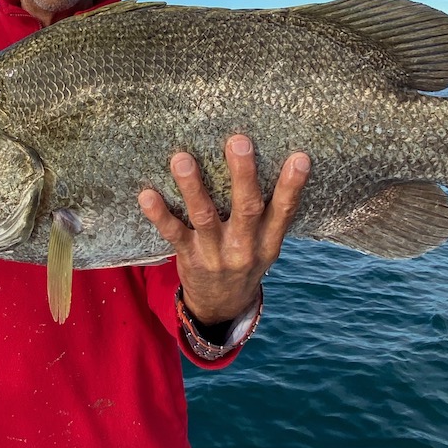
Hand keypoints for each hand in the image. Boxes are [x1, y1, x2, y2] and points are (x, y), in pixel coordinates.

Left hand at [138, 135, 309, 324]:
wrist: (222, 305)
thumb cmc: (246, 259)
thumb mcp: (266, 244)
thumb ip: (268, 212)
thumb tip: (273, 162)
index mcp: (268, 241)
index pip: (284, 211)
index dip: (292, 186)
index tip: (300, 158)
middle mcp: (244, 248)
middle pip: (246, 208)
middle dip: (243, 174)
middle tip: (238, 141)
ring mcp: (215, 253)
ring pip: (204, 217)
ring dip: (193, 187)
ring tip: (182, 159)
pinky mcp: (189, 257)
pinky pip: (173, 234)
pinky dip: (159, 214)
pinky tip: (147, 195)